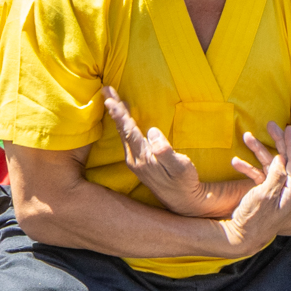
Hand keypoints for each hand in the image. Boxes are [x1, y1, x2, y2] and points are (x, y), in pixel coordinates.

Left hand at [105, 87, 213, 216]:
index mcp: (143, 157)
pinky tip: (124, 117)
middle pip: (122, 129)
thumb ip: (165, 151)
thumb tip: (152, 131)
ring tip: (111, 98)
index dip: (120, 114)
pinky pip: (127, 137)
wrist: (183, 201)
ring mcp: (135, 160)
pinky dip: (124, 123)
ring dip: (117, 114)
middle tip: (105, 89)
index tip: (110, 100)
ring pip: (123, 133)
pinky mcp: (138, 161)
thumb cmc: (185, 182)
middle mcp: (134, 158)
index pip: (129, 131)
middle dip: (114, 108)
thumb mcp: (180, 167)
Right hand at [216, 123, 290, 254]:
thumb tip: (282, 159)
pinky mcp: (263, 195)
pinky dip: (248, 168)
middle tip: (271, 124)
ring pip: (269, 165)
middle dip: (277, 142)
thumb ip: (277, 176)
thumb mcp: (266, 195)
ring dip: (258, 151)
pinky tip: (235, 163)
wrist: (242, 238)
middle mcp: (287, 190)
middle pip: (285, 160)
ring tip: (246, 136)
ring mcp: (275, 192)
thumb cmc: (255, 218)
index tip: (288, 128)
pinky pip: (258, 175)